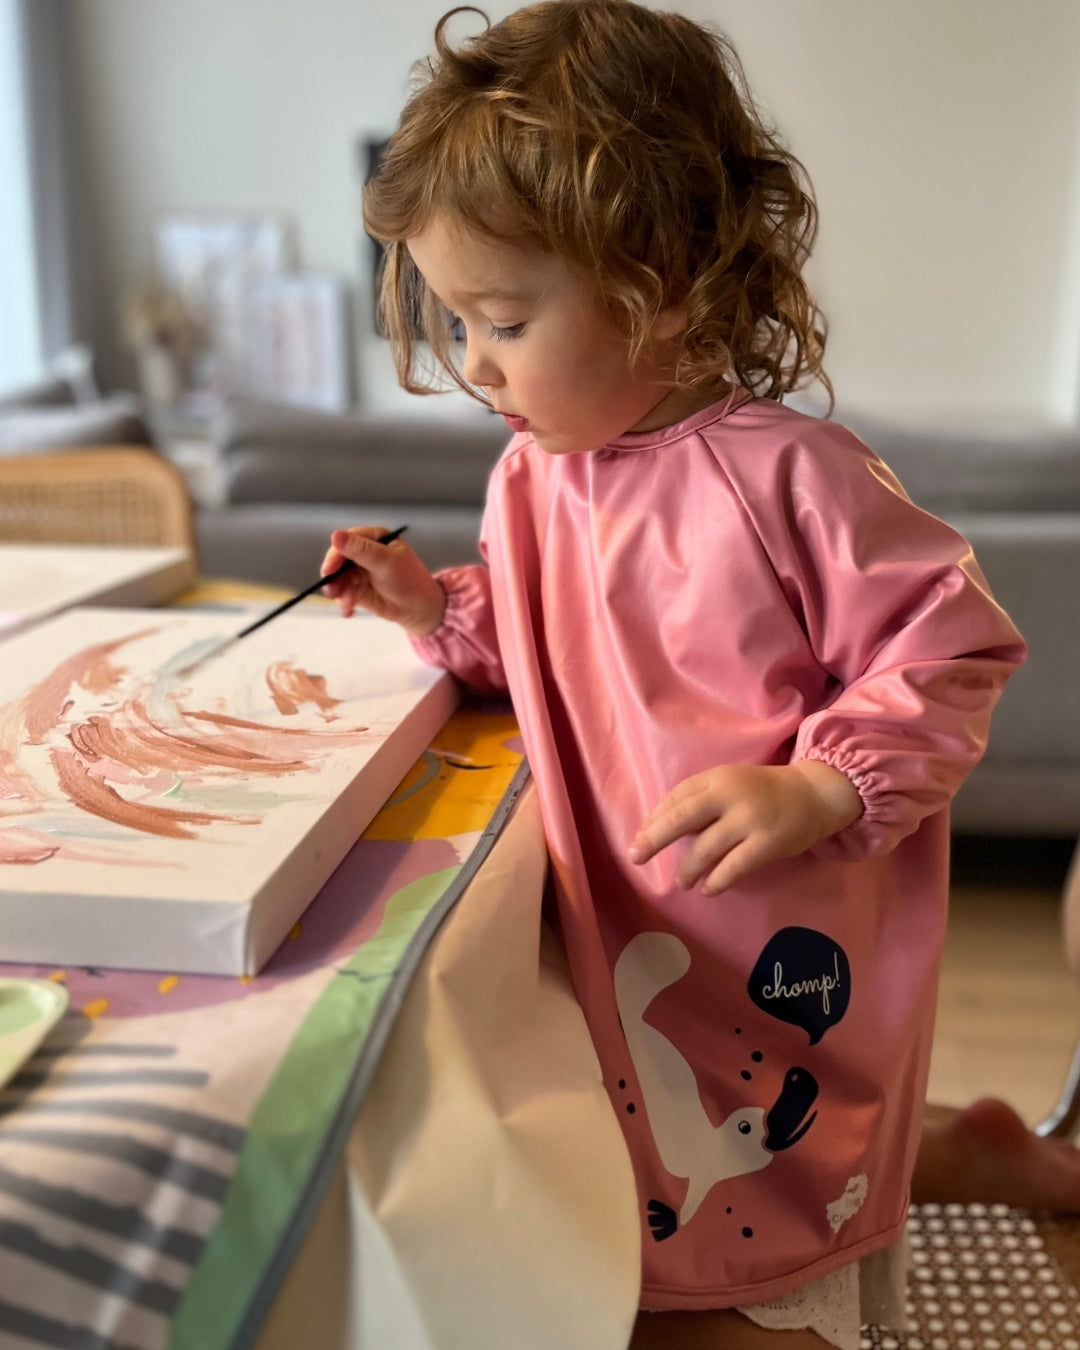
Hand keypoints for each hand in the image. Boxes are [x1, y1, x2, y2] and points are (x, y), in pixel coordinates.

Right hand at [321, 527, 446, 634]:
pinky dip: (344, 602)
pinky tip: (349, 610)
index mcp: (374, 538)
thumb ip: (361, 550)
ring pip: (338, 579)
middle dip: (335, 578)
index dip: (335, 555)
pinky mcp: (357, 588)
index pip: (347, 541)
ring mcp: (359, 570)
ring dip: (340, 592)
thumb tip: (336, 536)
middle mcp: (364, 552)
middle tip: (333, 592)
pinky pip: (343, 593)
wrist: (419, 609)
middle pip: (338, 560)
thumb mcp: (386, 562)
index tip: (329, 570)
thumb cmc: (409, 580)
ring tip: (348, 604)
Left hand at [629, 761, 862, 894]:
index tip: (640, 838)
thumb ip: (702, 801)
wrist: (814, 795)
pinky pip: (733, 867)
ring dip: (688, 869)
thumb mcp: (732, 784)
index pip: (676, 797)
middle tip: (636, 857)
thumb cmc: (765, 792)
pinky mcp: (767, 843)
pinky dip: (716, 881)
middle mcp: (730, 795)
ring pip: (705, 848)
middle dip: (655, 838)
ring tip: (683, 881)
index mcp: (717, 778)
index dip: (655, 819)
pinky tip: (709, 889)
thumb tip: (665, 830)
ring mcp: (749, 819)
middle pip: (682, 817)